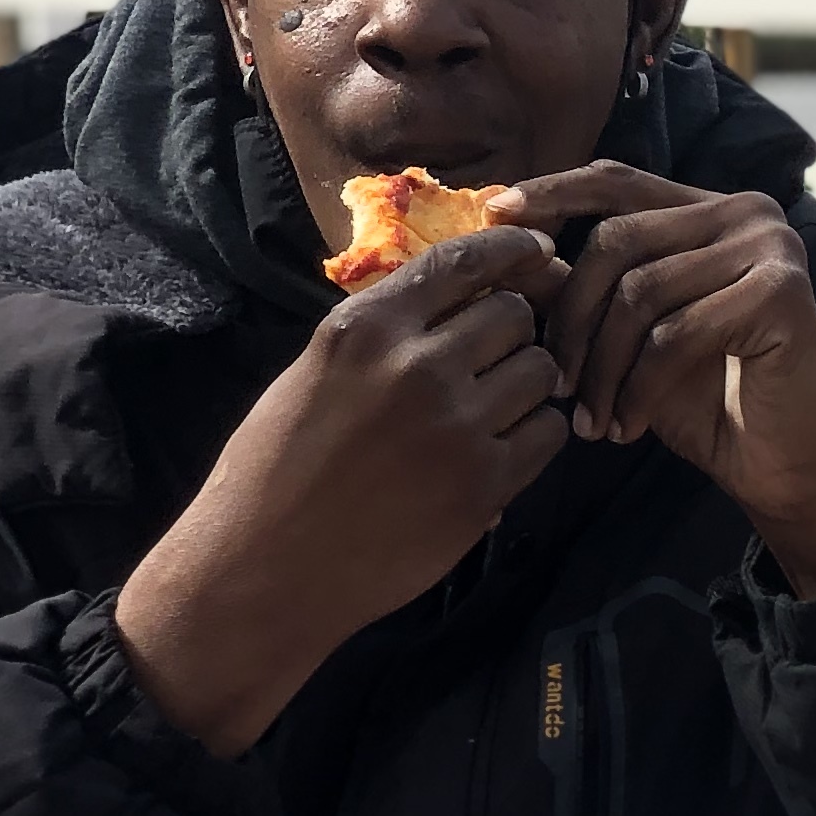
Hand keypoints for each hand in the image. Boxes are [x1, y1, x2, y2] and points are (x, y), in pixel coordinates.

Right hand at [118, 228, 571, 753]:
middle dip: (513, 332)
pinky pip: (548, 432)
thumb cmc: (276, 468)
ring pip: (540, 370)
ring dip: (529, 384)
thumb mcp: (316, 372)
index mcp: (365, 328)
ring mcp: (458, 423)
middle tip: (497, 360)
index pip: (459, 261)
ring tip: (497, 409)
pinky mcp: (487, 481)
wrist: (267, 566)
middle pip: (513, 314)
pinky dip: (537, 435)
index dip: (511, 250)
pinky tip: (505, 450)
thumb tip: (458, 299)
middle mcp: (416, 364)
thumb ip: (384, 334)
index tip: (539, 251)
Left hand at [494, 162, 815, 597]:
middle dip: (572, 320)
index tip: (494, 213)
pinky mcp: (783, 295)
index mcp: (713, 210)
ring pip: (640, 292)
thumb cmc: (705, 403)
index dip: (553, 194)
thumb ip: (583, 290)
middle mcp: (750, 214)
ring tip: (592, 420)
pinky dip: (638, 388)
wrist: (785, 468)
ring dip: (602, 367)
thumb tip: (505, 249)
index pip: (619, 181)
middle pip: (618, 239)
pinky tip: (628, 426)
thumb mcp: (630, 338)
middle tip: (557, 387)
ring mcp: (772, 249)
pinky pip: (675, 333)